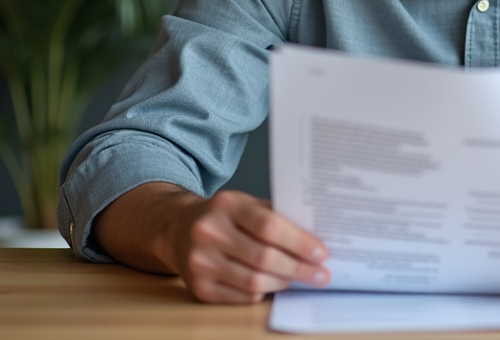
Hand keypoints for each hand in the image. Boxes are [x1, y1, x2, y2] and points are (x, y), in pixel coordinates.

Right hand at [167, 190, 329, 303]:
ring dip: (283, 282)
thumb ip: (274, 216)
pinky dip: (261, 293)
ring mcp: (200, 261)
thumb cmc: (223, 216)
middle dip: (298, 268)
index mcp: (227, 204)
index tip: (320, 253)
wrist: (178, 228)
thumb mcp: (245, 203)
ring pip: (253, 281)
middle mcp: (209, 231)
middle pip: (263, 257)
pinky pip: (240, 296)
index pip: (269, 225)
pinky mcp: (198, 287)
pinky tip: (272, 286)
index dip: (299, 242)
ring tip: (298, 279)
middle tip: (320, 274)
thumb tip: (313, 238)